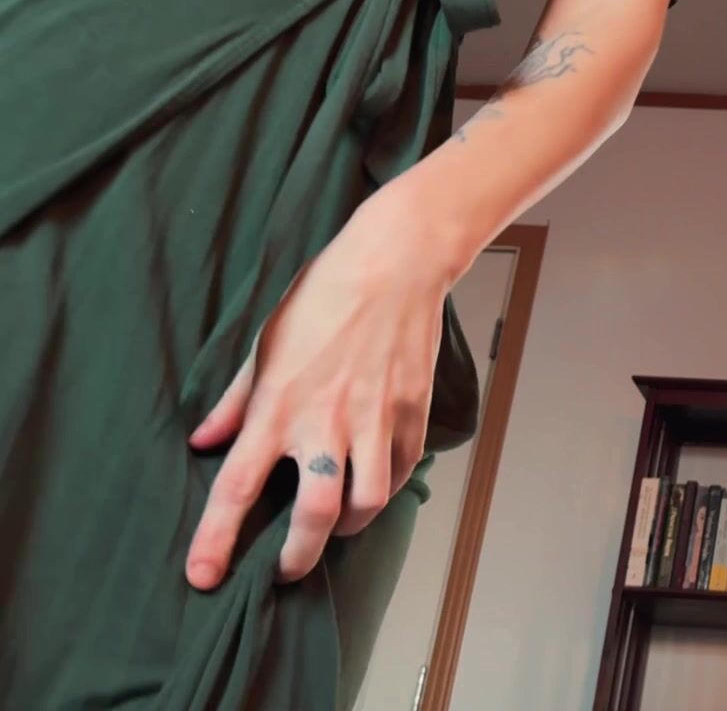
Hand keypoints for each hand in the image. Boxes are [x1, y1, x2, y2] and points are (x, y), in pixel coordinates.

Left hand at [185, 195, 460, 588]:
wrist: (396, 262)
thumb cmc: (324, 294)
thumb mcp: (264, 343)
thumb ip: (235, 400)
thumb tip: (204, 441)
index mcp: (277, 405)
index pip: (236, 488)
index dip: (215, 540)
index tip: (202, 577)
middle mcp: (326, 420)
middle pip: (314, 516)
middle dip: (297, 557)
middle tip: (285, 568)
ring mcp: (375, 417)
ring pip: (367, 501)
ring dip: (349, 525)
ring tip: (337, 524)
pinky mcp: (412, 410)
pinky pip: (402, 469)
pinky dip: (387, 486)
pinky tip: (373, 482)